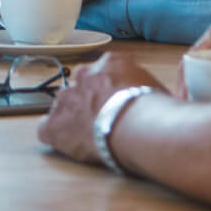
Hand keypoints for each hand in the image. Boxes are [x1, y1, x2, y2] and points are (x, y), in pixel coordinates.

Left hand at [37, 53, 164, 163]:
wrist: (140, 127)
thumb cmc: (156, 111)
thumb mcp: (157, 87)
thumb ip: (146, 86)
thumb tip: (164, 90)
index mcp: (109, 63)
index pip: (101, 72)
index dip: (106, 90)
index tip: (113, 103)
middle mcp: (83, 76)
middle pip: (78, 87)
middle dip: (86, 102)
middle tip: (102, 120)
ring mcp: (66, 99)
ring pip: (62, 107)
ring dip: (72, 119)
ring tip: (88, 137)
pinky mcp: (55, 125)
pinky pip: (47, 130)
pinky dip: (56, 138)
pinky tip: (70, 146)